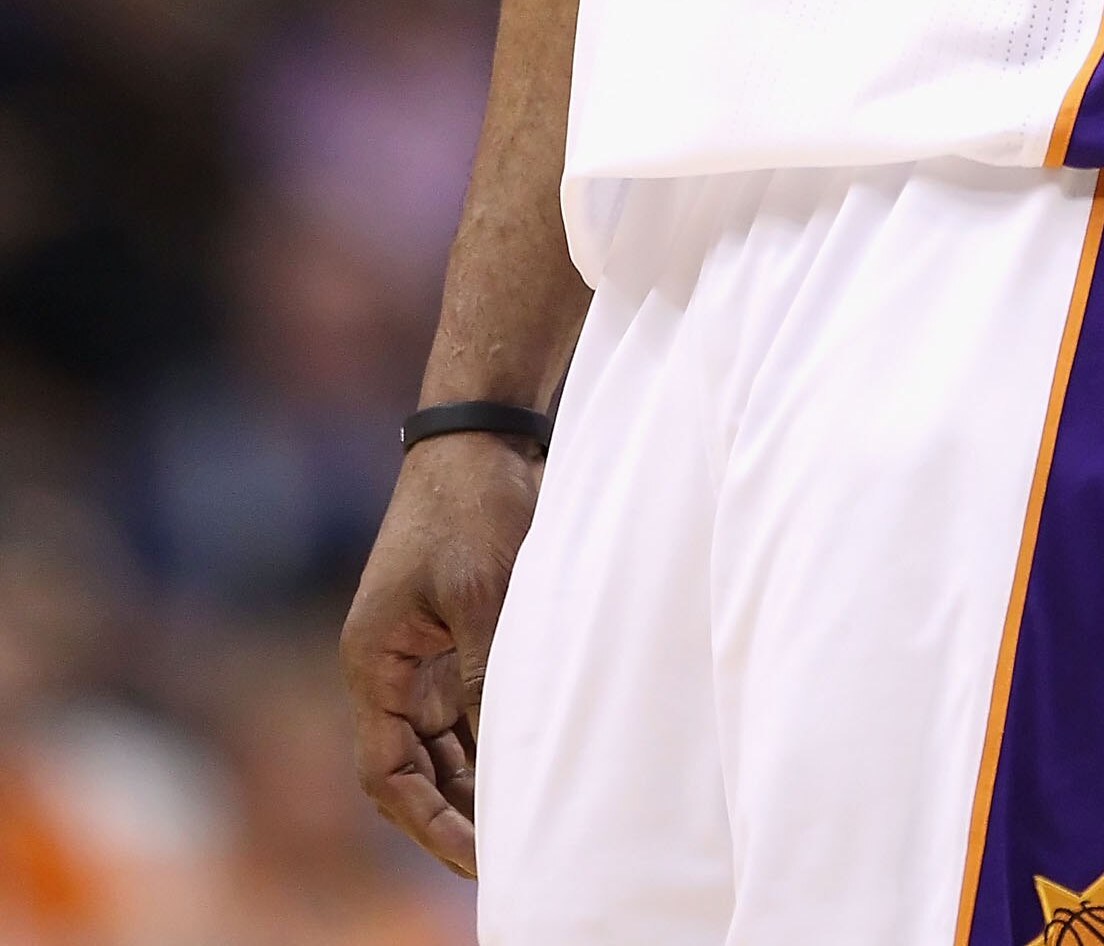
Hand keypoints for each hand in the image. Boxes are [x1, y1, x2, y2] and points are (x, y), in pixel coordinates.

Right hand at [339, 433, 542, 877]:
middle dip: (458, 816)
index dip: (429, 824)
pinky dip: (494, 741)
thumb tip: (504, 756)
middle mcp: (392, 669)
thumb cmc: (471, 505)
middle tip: (516, 855)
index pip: (388, 774)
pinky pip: (469, 708)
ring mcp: (424, 653)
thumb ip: (486, 677)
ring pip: (445, 745)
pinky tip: (536, 765)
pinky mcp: (457, 634)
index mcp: (375, 665)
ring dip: (479, 782)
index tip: (480, 861)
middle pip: (415, 770)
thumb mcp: (481, 594)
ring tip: (532, 824)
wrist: (483, 434)